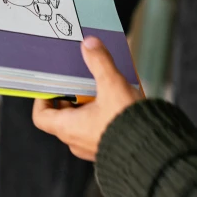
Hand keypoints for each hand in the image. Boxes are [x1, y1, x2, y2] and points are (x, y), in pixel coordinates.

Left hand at [32, 37, 142, 160]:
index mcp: (68, 127)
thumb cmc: (129, 125)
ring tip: (100, 88)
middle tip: (79, 80)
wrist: (155, 151)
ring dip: (86, 105)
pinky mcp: (107, 148)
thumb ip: (100, 62)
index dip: (43, 99)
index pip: (41, 117)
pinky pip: (96, 130)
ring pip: (80, 122)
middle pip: (62, 116)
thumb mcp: (112, 85)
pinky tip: (115, 101)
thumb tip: (90, 44)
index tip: (51, 86)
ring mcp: (91, 148)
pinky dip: (100, 115)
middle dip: (70, 97)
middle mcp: (76, 141)